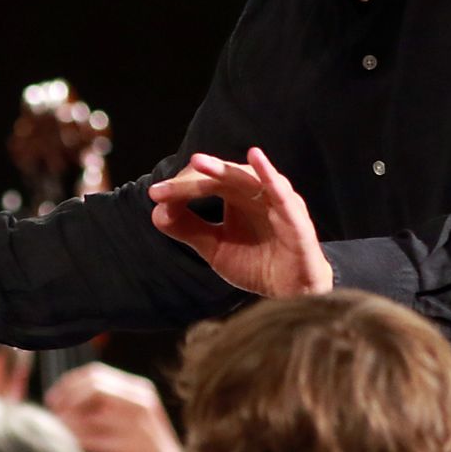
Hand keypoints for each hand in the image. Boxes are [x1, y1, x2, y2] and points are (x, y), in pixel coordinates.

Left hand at [46, 362, 192, 451]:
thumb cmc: (142, 451)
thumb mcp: (129, 418)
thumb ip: (104, 404)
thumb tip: (63, 400)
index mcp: (139, 390)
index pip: (96, 373)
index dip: (69, 383)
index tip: (52, 398)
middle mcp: (141, 401)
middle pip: (93, 386)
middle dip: (66, 397)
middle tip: (51, 413)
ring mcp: (138, 424)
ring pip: (92, 412)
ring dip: (68, 420)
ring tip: (55, 429)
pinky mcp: (133, 448)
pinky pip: (94, 439)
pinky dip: (77, 440)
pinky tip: (67, 445)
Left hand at [147, 146, 332, 297]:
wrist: (291, 294)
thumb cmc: (257, 263)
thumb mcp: (215, 247)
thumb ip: (188, 229)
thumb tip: (156, 213)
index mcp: (238, 196)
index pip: (206, 182)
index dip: (180, 188)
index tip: (154, 196)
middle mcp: (257, 193)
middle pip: (222, 177)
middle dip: (192, 180)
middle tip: (163, 189)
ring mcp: (277, 202)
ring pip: (247, 180)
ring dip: (223, 169)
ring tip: (197, 162)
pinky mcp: (295, 219)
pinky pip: (281, 194)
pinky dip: (270, 174)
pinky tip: (255, 157)